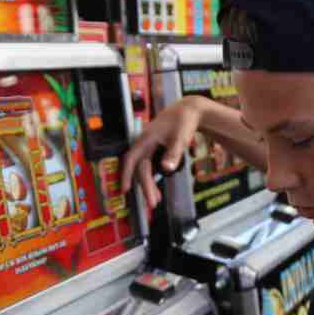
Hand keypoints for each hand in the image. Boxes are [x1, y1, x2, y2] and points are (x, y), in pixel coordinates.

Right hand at [122, 99, 206, 213]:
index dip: (126, 174)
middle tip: (152, 204)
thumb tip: (166, 168)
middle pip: (141, 168)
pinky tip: (157, 190)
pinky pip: (150, 167)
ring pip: (145, 169)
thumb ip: (174, 153)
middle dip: (145, 187)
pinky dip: (153, 178)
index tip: (125, 189)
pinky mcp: (154, 150)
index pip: (131, 159)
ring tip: (155, 201)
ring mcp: (149, 147)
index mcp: (146, 139)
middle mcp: (144, 144)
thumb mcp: (180, 137)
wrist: (188, 110)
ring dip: (149, 185)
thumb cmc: (183, 121)